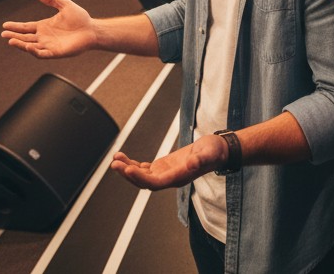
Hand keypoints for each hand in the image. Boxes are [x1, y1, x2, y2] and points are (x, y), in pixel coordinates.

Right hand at [1, 0, 97, 57]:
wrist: (92, 29)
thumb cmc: (80, 18)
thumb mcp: (64, 5)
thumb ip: (52, 0)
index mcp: (44, 26)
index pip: (26, 27)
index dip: (15, 27)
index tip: (5, 25)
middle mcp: (44, 37)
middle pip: (25, 37)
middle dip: (14, 36)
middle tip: (4, 34)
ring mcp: (49, 45)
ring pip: (30, 47)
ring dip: (21, 45)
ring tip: (11, 41)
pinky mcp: (56, 52)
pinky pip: (42, 54)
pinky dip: (34, 51)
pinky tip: (28, 47)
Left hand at [111, 133, 226, 189]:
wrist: (218, 151)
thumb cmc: (215, 152)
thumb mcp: (211, 153)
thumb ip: (202, 159)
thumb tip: (192, 163)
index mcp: (179, 177)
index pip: (156, 182)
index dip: (141, 178)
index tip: (128, 169)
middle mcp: (170, 178)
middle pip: (145, 182)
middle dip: (128, 174)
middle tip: (115, 163)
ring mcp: (166, 173)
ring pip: (142, 176)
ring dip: (127, 169)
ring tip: (115, 159)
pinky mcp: (164, 166)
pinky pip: (145, 169)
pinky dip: (133, 164)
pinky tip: (124, 158)